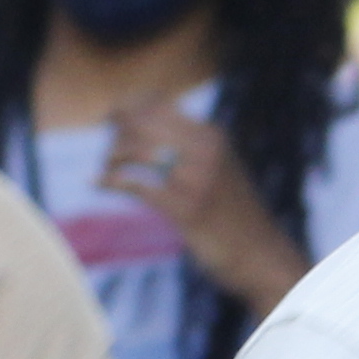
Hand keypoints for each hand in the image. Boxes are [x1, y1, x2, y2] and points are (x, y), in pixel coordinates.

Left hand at [104, 99, 310, 312]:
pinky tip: (97, 184)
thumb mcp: (220, 168)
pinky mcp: (184, 208)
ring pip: (135, 151)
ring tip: (106, 171)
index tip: (110, 117)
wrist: (261, 253)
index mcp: (212, 136)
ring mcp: (195, 179)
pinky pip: (134, 185)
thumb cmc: (234, 214)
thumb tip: (143, 131)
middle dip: (116, 134)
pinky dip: (108, 181)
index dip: (127, 107)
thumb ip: (191, 147)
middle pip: (141, 124)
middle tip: (108, 154)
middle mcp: (204, 150)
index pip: (157, 105)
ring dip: (111, 158)